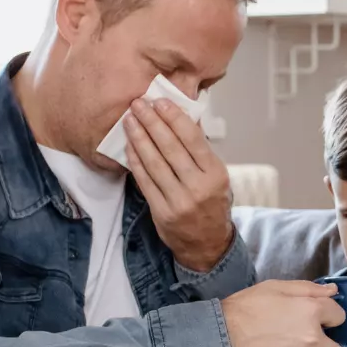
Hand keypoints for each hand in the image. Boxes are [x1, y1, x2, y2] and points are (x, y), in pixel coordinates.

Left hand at [124, 97, 232, 272]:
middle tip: (138, 104)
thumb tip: (182, 119)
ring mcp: (179, 201)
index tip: (160, 102)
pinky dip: (135, 161)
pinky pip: (144, 181)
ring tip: (129, 120)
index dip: (174, 118)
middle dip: (152, 122)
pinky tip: (129, 145)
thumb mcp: (217, 177)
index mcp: (216, 174)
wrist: (208, 243)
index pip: (193, 139)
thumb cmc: (212, 204)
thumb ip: (201, 152)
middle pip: (170, 148)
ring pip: (154, 163)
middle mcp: (199, 187)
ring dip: (139, 138)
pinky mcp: (162, 212)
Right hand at [223, 280, 346, 346]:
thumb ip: (308, 289)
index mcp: (311, 310)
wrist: (220, 338)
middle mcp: (312, 337)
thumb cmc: (245, 309)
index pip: (340, 317)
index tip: (320, 320)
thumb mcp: (275, 288)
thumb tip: (332, 291)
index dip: (330, 318)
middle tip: (316, 346)